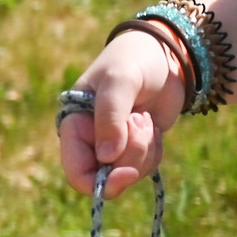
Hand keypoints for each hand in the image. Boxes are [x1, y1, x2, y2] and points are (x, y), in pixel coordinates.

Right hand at [57, 29, 184, 198]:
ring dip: (145, 149)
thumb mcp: (119, 82)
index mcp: (74, 127)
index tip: (128, 173)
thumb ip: (110, 117)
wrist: (162, 55)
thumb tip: (106, 158)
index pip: (77, 173)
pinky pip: (146, 166)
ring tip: (144, 116)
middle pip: (107, 177)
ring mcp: (114, 147)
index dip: (100, 181)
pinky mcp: (135, 147)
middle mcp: (90, 142)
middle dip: (131, 159)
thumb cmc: (131, 61)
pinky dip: (155, 149)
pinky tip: (152, 124)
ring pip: (129, 172)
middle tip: (143, 124)